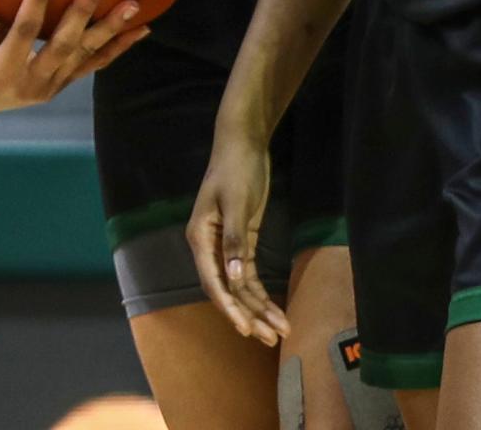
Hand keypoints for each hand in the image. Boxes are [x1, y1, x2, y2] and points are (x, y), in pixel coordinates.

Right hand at [0, 0, 149, 111]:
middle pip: (63, 46)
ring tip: (134, 5)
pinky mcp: (65, 82)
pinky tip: (143, 28)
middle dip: (82, 14)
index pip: (23, 31)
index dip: (37, 0)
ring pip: (86, 56)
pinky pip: (96, 64)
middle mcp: (31, 83)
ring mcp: (52, 86)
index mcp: (2, 69)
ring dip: (111, 30)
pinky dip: (120, 47)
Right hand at [187, 130, 289, 346]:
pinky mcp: (242, 241)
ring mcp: (226, 246)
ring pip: (240, 286)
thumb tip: (233, 278)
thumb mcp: (237, 202)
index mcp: (200, 238)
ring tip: (280, 330)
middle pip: (228, 290)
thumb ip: (235, 240)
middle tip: (271, 337)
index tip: (246, 328)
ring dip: (259, 308)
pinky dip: (261, 291)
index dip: (229, 307)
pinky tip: (274, 308)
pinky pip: (248, 274)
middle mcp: (209, 247)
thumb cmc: (236, 168)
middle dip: (249, 314)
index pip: (213, 281)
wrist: (243, 143)